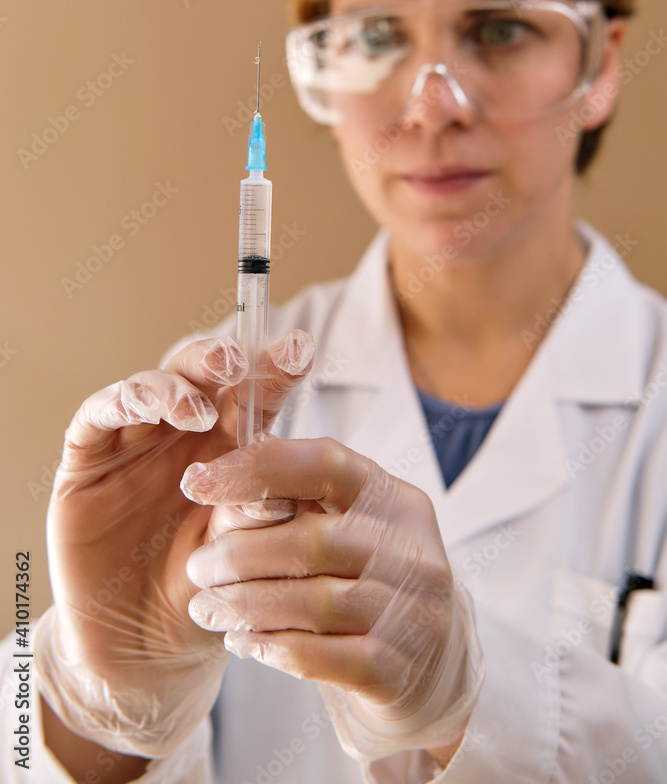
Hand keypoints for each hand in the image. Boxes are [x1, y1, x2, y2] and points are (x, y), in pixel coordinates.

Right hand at [35, 330, 314, 757]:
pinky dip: (124, 401)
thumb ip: (258, 513)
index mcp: (232, 447)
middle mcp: (184, 435)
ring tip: (198, 408)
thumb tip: (275, 475)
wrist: (146, 649)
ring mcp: (135, 444)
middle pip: (202, 377)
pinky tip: (149, 408)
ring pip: (151, 385)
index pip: (255, 397)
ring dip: (176, 386)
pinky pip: (98, 415)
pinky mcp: (88, 462)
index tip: (300, 350)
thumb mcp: (244, 553)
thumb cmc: (207, 593)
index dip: (275, 369)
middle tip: (238, 360)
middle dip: (221, 360)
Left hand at [181, 436, 483, 761]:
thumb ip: (299, 502)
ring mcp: (410, 610)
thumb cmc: (370, 581)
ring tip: (207, 607)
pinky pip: (317, 656)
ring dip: (243, 605)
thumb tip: (215, 477)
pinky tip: (243, 641)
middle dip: (238, 554)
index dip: (256, 469)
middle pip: (308, 541)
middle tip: (198, 567)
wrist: (432, 665)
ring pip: (308, 603)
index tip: (197, 482)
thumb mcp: (351, 528)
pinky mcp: (396, 668)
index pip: (324, 464)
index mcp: (393, 498)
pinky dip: (270, 647)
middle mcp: (410, 548)